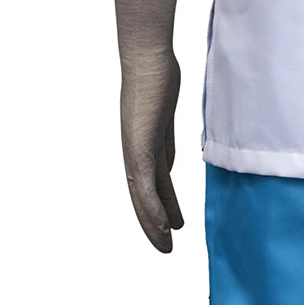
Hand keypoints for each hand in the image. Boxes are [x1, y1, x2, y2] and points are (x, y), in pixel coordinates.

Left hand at [119, 47, 183, 252]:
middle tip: (165, 247)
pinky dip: (152, 208)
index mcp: (142, 146)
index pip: (149, 185)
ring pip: (142, 197)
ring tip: (166, 245)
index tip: (169, 227)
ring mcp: (135, 150)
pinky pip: (145, 185)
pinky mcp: (138, 147)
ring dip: (153, 224)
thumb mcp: (164, 117)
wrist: (146, 57)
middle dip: (154, 224)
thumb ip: (164, 143)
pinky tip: (163, 226)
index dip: (158, 208)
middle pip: (143, 197)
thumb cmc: (156, 76)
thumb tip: (169, 166)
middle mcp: (134, 152)